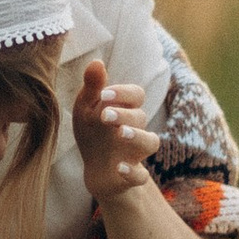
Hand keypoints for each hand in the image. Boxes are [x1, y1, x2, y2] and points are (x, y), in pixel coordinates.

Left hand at [73, 60, 161, 204]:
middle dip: (124, 114)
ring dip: (138, 137)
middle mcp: (136, 129)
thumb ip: (92, 87)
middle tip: (104, 116)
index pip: (136, 94)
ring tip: (120, 134)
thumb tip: (97, 61)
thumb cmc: (94, 132)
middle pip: (141, 116)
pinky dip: (132, 172)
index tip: (104, 94)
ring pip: (151, 142)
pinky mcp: (132, 176)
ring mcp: (136, 153)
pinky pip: (141, 176)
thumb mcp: (87, 108)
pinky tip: (118, 167)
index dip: (124, 92)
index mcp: (126, 110)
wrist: (97, 169)